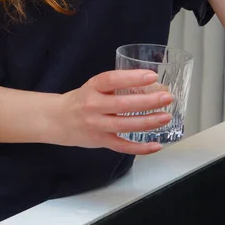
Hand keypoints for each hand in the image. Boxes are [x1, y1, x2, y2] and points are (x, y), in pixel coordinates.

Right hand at [52, 69, 172, 154]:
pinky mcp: (100, 141)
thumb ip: (118, 85)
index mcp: (92, 88)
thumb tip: (152, 84)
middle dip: (148, 101)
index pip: (112, 80)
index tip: (152, 76)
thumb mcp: (94, 86)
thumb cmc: (82, 99)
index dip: (133, 78)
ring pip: (125, 125)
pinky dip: (140, 148)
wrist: (57, 120)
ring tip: (166, 117)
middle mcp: (93, 106)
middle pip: (122, 105)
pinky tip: (156, 145)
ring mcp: (96, 125)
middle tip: (167, 98)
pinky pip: (122, 146)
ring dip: (148, 122)